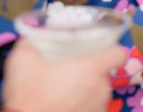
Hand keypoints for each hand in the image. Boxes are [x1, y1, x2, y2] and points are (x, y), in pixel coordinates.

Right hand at [2, 38, 120, 111]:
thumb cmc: (29, 92)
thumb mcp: (24, 57)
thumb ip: (33, 41)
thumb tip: (34, 37)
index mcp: (92, 68)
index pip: (118, 53)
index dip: (110, 49)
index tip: (97, 49)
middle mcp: (101, 89)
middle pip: (103, 73)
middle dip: (88, 71)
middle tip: (68, 70)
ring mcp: (98, 109)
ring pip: (96, 93)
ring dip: (84, 90)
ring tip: (61, 91)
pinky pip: (90, 108)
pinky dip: (80, 106)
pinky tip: (62, 105)